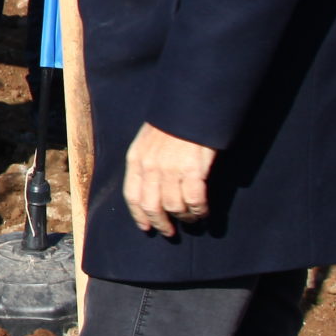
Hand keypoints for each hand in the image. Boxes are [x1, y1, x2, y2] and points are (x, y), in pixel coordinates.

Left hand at [122, 122, 216, 237]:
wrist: (190, 104)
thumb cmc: (172, 122)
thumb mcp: (148, 140)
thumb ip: (146, 162)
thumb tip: (151, 187)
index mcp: (136, 159)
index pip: (132, 196)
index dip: (139, 215)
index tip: (146, 227)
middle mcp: (150, 167)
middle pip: (151, 206)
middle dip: (161, 223)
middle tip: (170, 232)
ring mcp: (171, 169)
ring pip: (174, 207)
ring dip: (184, 218)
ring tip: (192, 220)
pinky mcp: (193, 170)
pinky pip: (195, 200)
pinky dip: (199, 210)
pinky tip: (203, 213)